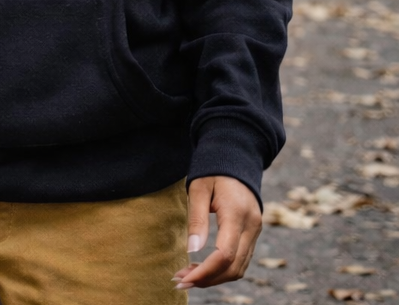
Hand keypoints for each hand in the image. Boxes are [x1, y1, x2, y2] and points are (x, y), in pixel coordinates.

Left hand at [173, 175, 261, 289]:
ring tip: (188, 276)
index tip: (185, 278)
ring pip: (240, 267)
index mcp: (237, 214)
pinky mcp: (253, 232)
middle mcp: (251, 226)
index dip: (206, 272)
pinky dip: (223, 269)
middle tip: (180, 280)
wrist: (235, 157)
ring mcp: (255, 230)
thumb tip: (192, 250)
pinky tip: (203, 268)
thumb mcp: (198, 188)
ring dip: (215, 277)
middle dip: (208, 279)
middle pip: (234, 267)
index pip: (225, 255)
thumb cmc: (213, 170)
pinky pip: (242, 259)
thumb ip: (197, 220)